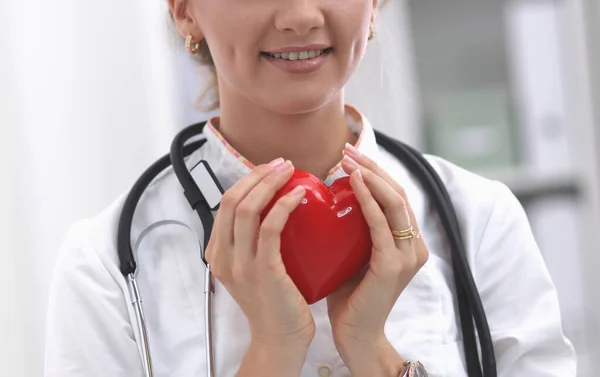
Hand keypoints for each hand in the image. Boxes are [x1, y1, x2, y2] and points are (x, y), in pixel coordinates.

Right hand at [205, 158, 314, 348]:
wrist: (280, 338)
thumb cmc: (274, 302)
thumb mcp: (253, 268)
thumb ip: (252, 241)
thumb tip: (273, 207)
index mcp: (218, 253)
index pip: (226, 204)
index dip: (247, 180)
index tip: (269, 169)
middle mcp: (223, 256)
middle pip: (232, 200)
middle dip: (257, 175)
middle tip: (281, 164)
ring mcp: (240, 264)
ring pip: (247, 208)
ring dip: (270, 183)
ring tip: (290, 171)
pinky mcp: (262, 270)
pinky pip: (271, 227)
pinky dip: (284, 205)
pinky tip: (299, 195)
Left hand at [327, 144, 428, 360]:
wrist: (355, 334)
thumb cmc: (348, 294)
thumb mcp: (352, 253)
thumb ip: (350, 229)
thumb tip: (324, 197)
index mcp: (407, 241)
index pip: (395, 196)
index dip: (375, 171)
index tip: (349, 155)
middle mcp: (414, 245)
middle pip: (398, 192)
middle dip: (373, 167)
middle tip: (346, 151)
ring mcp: (408, 255)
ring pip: (395, 202)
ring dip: (371, 176)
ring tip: (348, 161)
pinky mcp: (394, 266)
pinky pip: (381, 225)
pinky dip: (368, 200)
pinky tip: (352, 182)